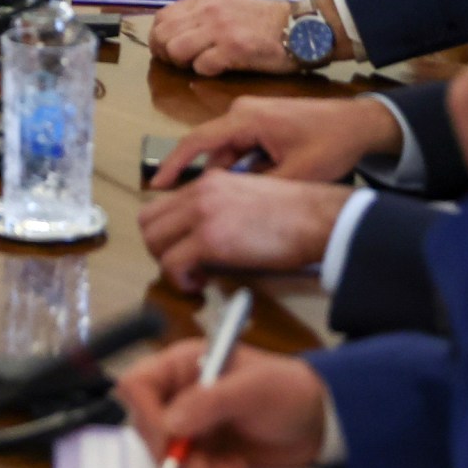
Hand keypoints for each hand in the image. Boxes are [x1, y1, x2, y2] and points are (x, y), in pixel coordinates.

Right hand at [116, 340, 327, 467]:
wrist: (320, 423)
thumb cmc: (288, 391)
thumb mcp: (254, 389)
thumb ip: (210, 402)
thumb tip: (169, 424)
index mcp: (183, 365)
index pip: (139, 384)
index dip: (145, 411)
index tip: (169, 437)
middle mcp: (180, 393)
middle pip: (146, 423)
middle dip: (171, 449)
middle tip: (200, 464)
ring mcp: (192, 422)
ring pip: (166, 450)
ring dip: (194, 467)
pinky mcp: (205, 448)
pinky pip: (189, 467)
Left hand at [140, 171, 352, 290]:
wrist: (320, 219)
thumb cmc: (297, 214)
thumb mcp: (247, 197)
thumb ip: (219, 208)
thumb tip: (201, 236)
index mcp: (209, 182)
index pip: (161, 205)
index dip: (164, 233)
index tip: (178, 249)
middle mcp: (200, 193)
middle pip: (147, 222)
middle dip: (158, 249)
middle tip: (180, 265)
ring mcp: (203, 215)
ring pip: (153, 241)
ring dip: (166, 264)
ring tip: (191, 276)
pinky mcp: (211, 239)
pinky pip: (172, 264)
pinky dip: (179, 280)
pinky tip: (198, 285)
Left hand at [150, 0, 298, 75]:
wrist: (303, 26)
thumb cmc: (267, 22)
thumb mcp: (229, 8)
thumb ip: (203, 16)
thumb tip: (176, 34)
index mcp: (205, 0)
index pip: (162, 17)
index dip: (159, 37)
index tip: (169, 51)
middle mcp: (209, 11)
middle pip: (162, 35)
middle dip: (165, 54)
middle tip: (181, 63)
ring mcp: (221, 29)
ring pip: (176, 49)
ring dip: (182, 63)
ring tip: (199, 65)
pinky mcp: (234, 48)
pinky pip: (202, 66)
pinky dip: (205, 72)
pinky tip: (219, 69)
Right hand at [150, 94, 402, 187]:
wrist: (361, 123)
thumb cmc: (332, 144)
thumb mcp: (296, 175)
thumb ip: (257, 188)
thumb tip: (226, 204)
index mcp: (245, 119)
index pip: (196, 142)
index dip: (173, 165)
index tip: (156, 186)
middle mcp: (242, 111)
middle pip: (212, 150)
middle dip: (211, 178)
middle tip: (210, 207)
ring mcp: (251, 113)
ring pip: (228, 150)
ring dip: (234, 173)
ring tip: (248, 198)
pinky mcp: (261, 120)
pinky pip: (241, 146)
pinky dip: (245, 165)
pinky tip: (261, 183)